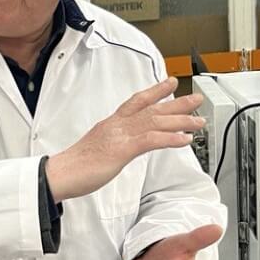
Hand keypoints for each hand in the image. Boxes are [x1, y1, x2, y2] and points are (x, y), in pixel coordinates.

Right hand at [45, 78, 204, 202]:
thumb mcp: (97, 148)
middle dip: (177, 104)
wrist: (60, 174)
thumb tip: (119, 148)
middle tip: (197, 99)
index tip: (170, 84)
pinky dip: (170, 139)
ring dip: (180, 122)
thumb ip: (112, 144)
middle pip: (152, 109)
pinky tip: (185, 140)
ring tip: (198, 121)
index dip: (155, 91)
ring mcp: (120, 136)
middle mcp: (117, 125)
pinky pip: (151, 141)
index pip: (136, 102)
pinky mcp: (122, 150)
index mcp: (110, 124)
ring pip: (156, 123)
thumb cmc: (75, 167)